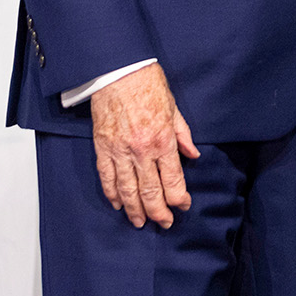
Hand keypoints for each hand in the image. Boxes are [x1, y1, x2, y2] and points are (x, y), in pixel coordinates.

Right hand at [88, 62, 199, 229]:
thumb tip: (193, 156)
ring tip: (140, 223)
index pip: (172, 180)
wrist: (119, 71)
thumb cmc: (148, 85)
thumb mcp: (174, 109)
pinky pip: (106, 177)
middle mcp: (141, 151)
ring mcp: (119, 151)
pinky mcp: (102, 148)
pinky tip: (118, 205)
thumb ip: (183, 136)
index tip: (183, 206)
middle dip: (159, 212)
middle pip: (150, 191)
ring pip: (127, 190)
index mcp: (162, 140)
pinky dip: (112, 194)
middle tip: (164, 224)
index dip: (179, 198)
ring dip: (135, 210)